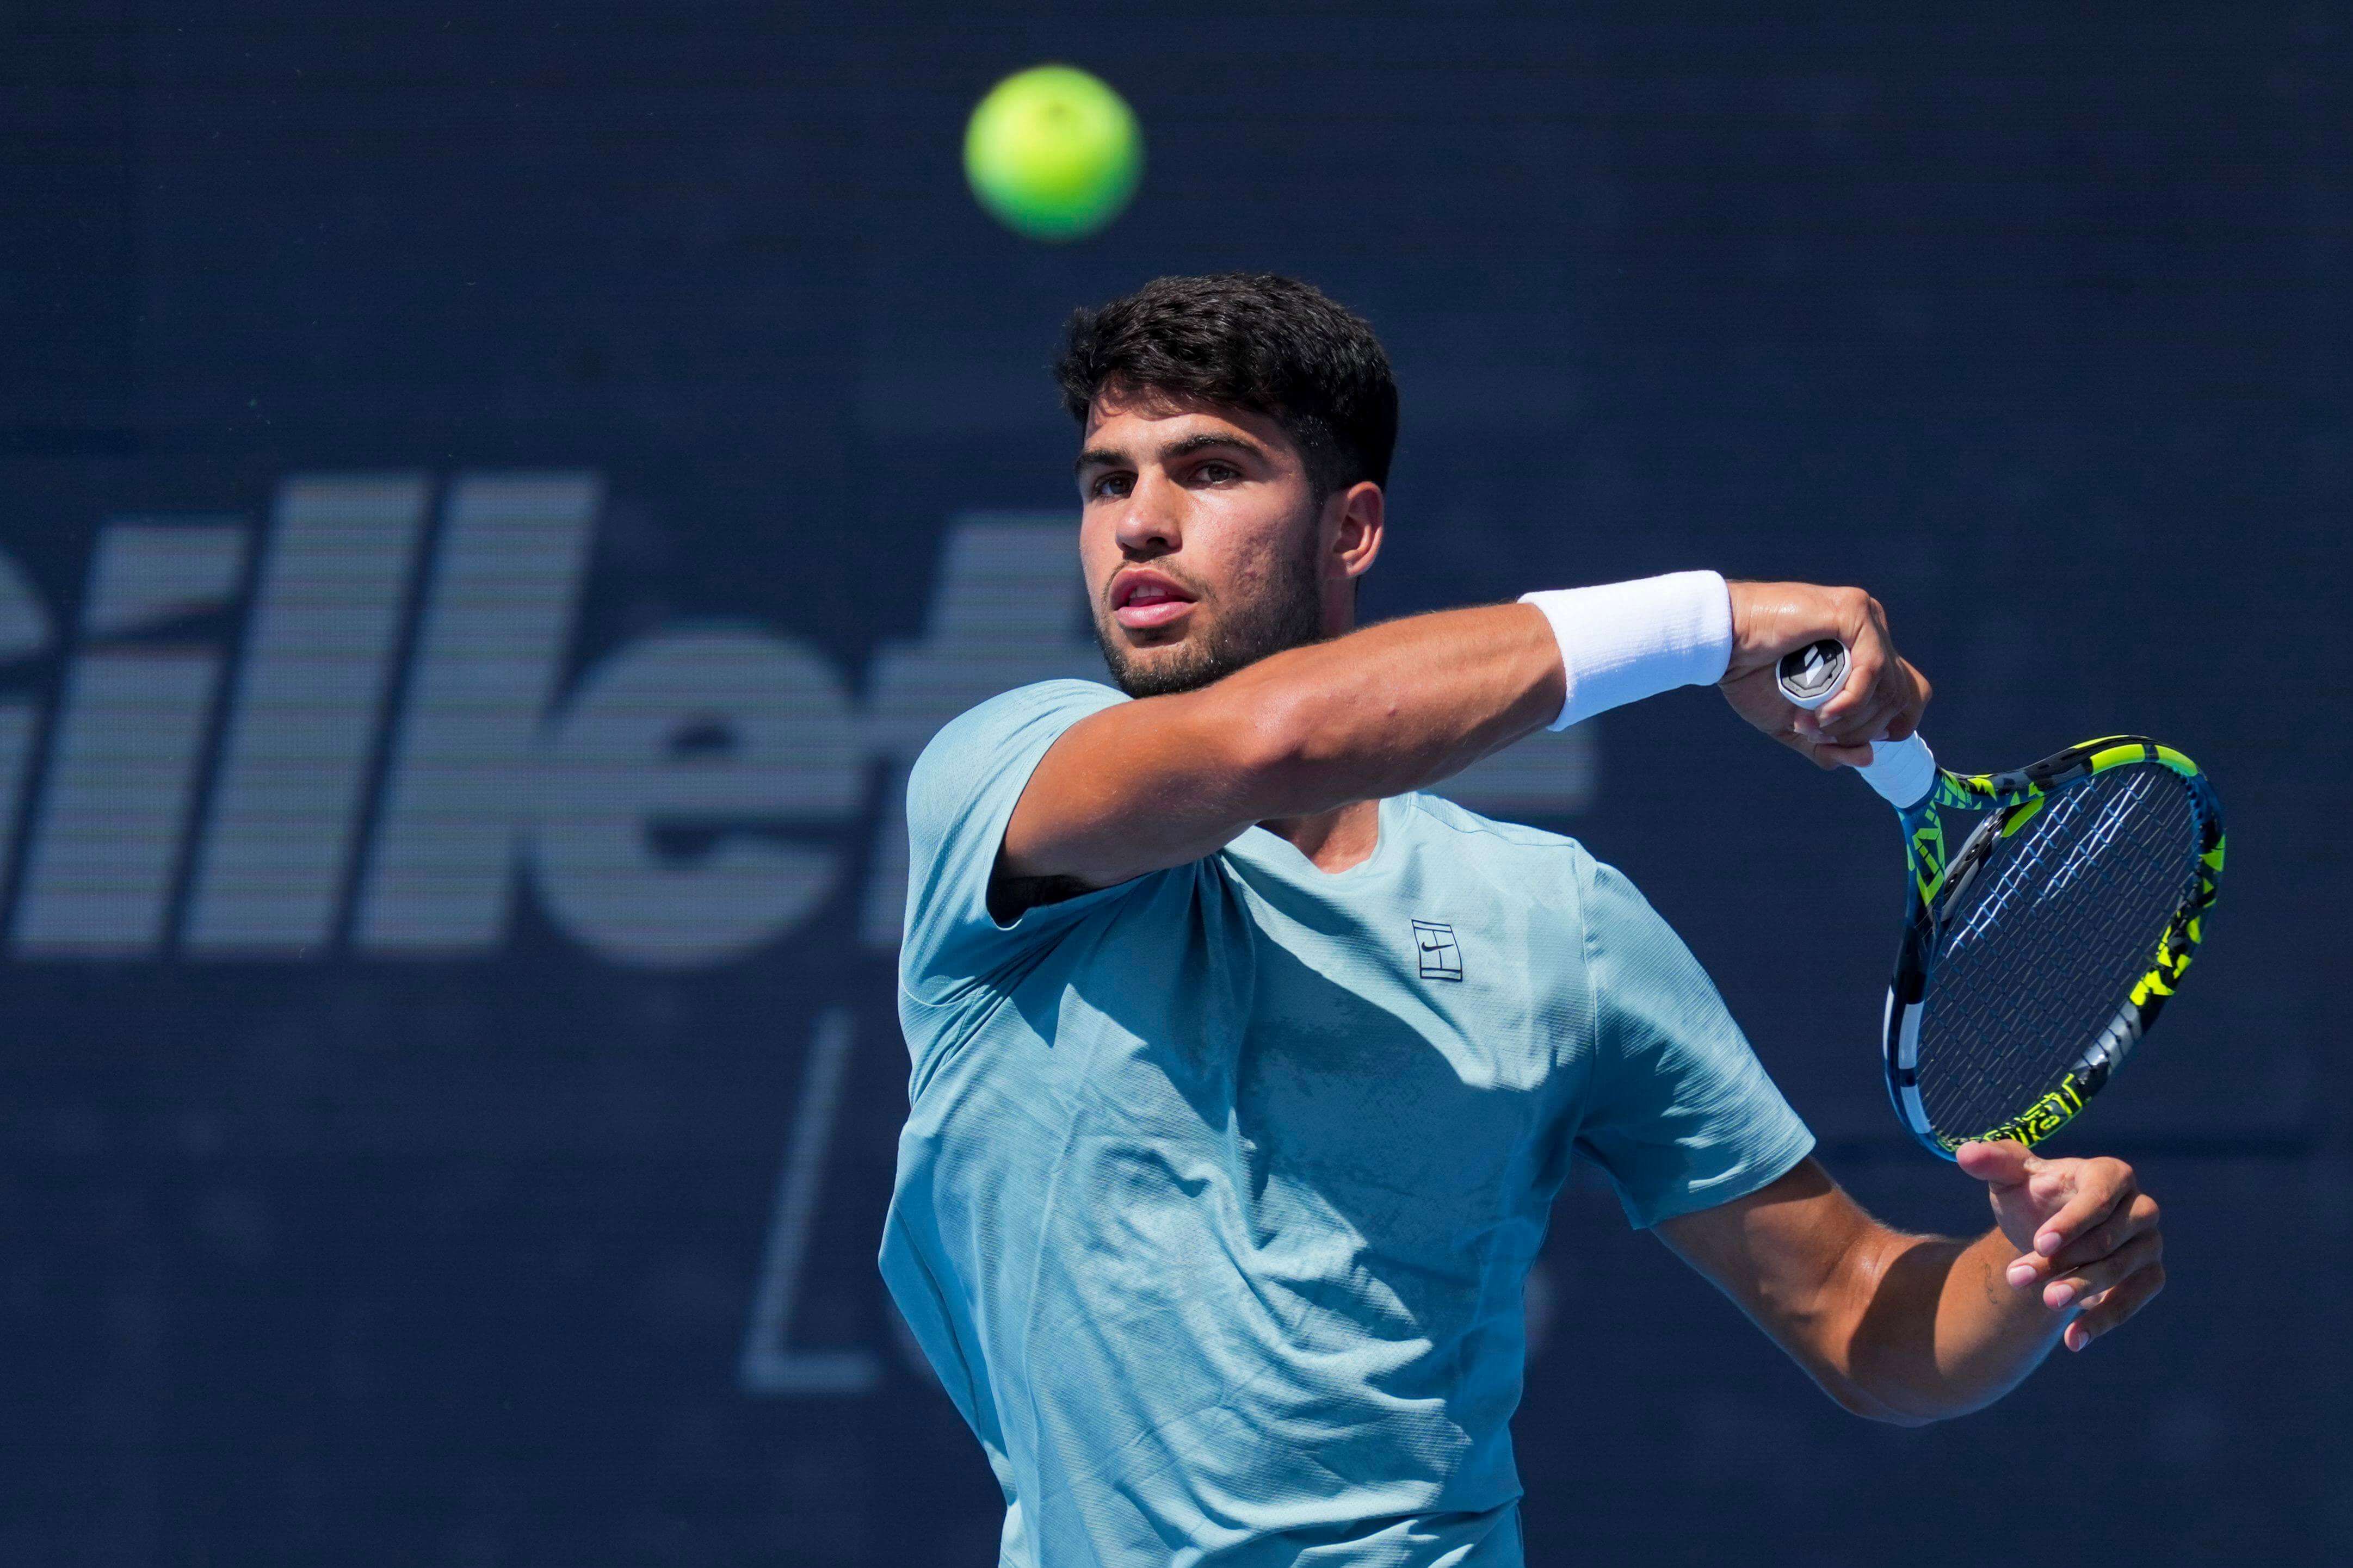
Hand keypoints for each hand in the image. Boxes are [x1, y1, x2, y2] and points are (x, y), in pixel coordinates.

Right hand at [1718, 581, 1930, 768]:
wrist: (1721, 641)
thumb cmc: (1750, 675)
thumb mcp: (1793, 723)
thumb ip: (1828, 744)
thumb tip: (1868, 758)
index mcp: (1863, 653)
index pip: (1909, 691)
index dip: (1897, 722)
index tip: (1862, 740)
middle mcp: (1871, 633)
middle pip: (1899, 696)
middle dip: (1860, 729)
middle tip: (1815, 730)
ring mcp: (1866, 620)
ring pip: (1888, 686)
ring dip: (1850, 718)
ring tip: (1810, 721)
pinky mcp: (1854, 612)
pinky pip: (1873, 667)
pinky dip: (1852, 699)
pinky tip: (1823, 711)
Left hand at [1957, 1140, 2165, 1351]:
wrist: (2047, 1236)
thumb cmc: (2032, 1197)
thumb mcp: (2009, 1177)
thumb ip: (1992, 1162)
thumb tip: (1965, 1153)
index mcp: (2112, 1175)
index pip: (2098, 1199)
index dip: (2071, 1222)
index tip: (2039, 1244)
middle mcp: (2140, 1208)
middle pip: (2105, 1240)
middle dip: (2062, 1261)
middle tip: (2018, 1278)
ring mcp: (2148, 1245)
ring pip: (2119, 1272)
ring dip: (2080, 1289)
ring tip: (2044, 1302)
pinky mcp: (2148, 1278)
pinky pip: (2132, 1301)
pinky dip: (2103, 1321)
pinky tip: (2073, 1340)